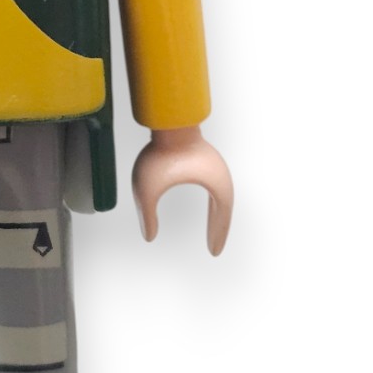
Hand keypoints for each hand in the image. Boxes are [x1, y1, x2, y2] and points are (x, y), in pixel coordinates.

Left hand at [131, 126, 232, 254]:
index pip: (221, 217)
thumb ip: (147, 214)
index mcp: (216, 184)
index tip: (214, 252)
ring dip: (219, 215)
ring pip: (222, 198)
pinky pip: (215, 186)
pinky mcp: (206, 159)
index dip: (217, 235)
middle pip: (225, 209)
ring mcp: (214, 166)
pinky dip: (214, 201)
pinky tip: (210, 207)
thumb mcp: (147, 188)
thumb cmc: (159, 151)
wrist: (168, 120)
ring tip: (214, 231)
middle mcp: (220, 175)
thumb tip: (149, 237)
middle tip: (215, 248)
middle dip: (219, 229)